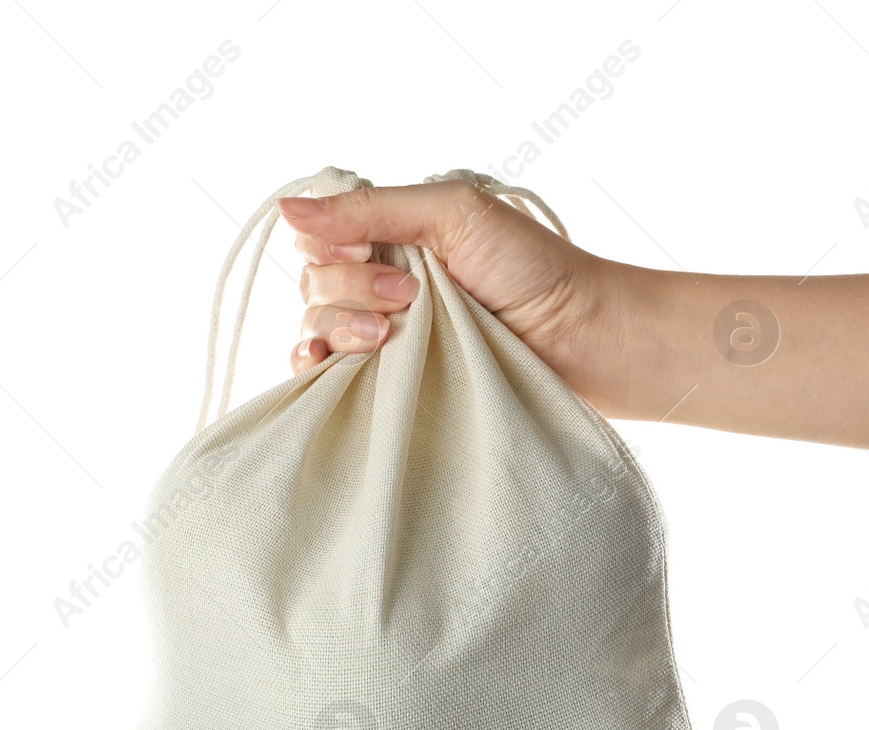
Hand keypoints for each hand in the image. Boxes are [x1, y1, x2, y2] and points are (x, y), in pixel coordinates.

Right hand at [278, 179, 642, 416]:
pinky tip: (326, 368)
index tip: (376, 257)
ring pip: (317, 327)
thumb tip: (287, 206)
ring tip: (388, 338)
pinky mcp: (395, 383)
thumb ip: (372, 209)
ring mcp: (387, 335)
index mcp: (394, 236)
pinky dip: (317, 371)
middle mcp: (382, 282)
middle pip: (314, 282)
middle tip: (410, 298)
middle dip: (350, 289)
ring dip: (339, 328)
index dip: (335, 247)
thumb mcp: (453, 214)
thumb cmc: (533, 269)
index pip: (322, 236)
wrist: (581, 340)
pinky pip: (329, 378)